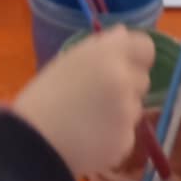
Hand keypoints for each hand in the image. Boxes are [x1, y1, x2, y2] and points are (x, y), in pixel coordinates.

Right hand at [12, 26, 155, 179]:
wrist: (35, 144)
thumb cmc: (44, 98)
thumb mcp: (69, 60)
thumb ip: (102, 48)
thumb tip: (124, 36)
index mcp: (108, 53)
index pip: (146, 48)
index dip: (136, 58)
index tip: (125, 67)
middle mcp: (124, 79)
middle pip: (143, 80)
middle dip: (128, 87)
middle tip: (100, 98)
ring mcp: (127, 113)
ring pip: (136, 109)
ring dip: (120, 114)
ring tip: (90, 122)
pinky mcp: (125, 141)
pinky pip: (127, 135)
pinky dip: (114, 138)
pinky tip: (91, 140)